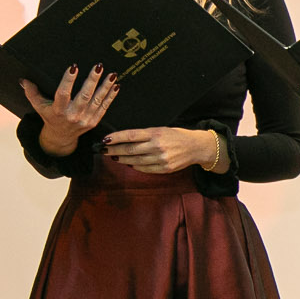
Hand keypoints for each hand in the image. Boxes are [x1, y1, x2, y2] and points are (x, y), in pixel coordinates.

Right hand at [23, 64, 117, 156]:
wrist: (61, 137)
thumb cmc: (50, 117)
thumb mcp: (39, 106)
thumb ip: (32, 93)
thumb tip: (23, 80)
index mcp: (58, 111)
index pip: (63, 94)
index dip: (68, 80)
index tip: (74, 66)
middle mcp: (73, 116)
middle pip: (84, 96)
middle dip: (92, 81)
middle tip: (98, 66)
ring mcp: (85, 119)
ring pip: (97, 101)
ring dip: (106, 87)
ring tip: (112, 74)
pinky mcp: (94, 121)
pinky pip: (104, 107)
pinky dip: (111, 96)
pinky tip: (116, 86)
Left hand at [101, 127, 216, 173]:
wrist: (196, 147)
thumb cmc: (177, 136)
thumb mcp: (162, 129)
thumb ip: (145, 135)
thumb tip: (125, 139)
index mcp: (156, 133)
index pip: (130, 135)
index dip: (116, 138)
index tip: (104, 140)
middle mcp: (157, 146)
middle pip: (130, 149)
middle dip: (114, 150)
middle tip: (103, 150)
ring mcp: (160, 159)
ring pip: (135, 161)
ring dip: (122, 159)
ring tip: (114, 156)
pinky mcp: (164, 169)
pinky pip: (144, 169)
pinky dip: (134, 166)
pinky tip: (128, 162)